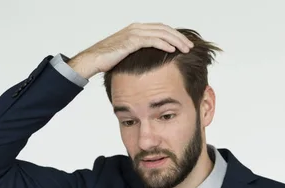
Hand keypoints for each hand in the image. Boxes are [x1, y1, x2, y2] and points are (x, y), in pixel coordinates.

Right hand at [68, 23, 194, 78]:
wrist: (93, 60)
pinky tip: (172, 49)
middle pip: (164, 29)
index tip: (185, 44)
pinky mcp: (131, 41)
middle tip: (190, 45)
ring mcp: (134, 33)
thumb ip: (141, 54)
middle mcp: (137, 28)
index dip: (174, 35)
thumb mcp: (129, 55)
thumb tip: (153, 62)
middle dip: (179, 37)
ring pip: (160, 33)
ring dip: (175, 40)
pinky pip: (151, 40)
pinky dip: (163, 43)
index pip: (161, 29)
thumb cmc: (109, 60)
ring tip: (186, 48)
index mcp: (137, 30)